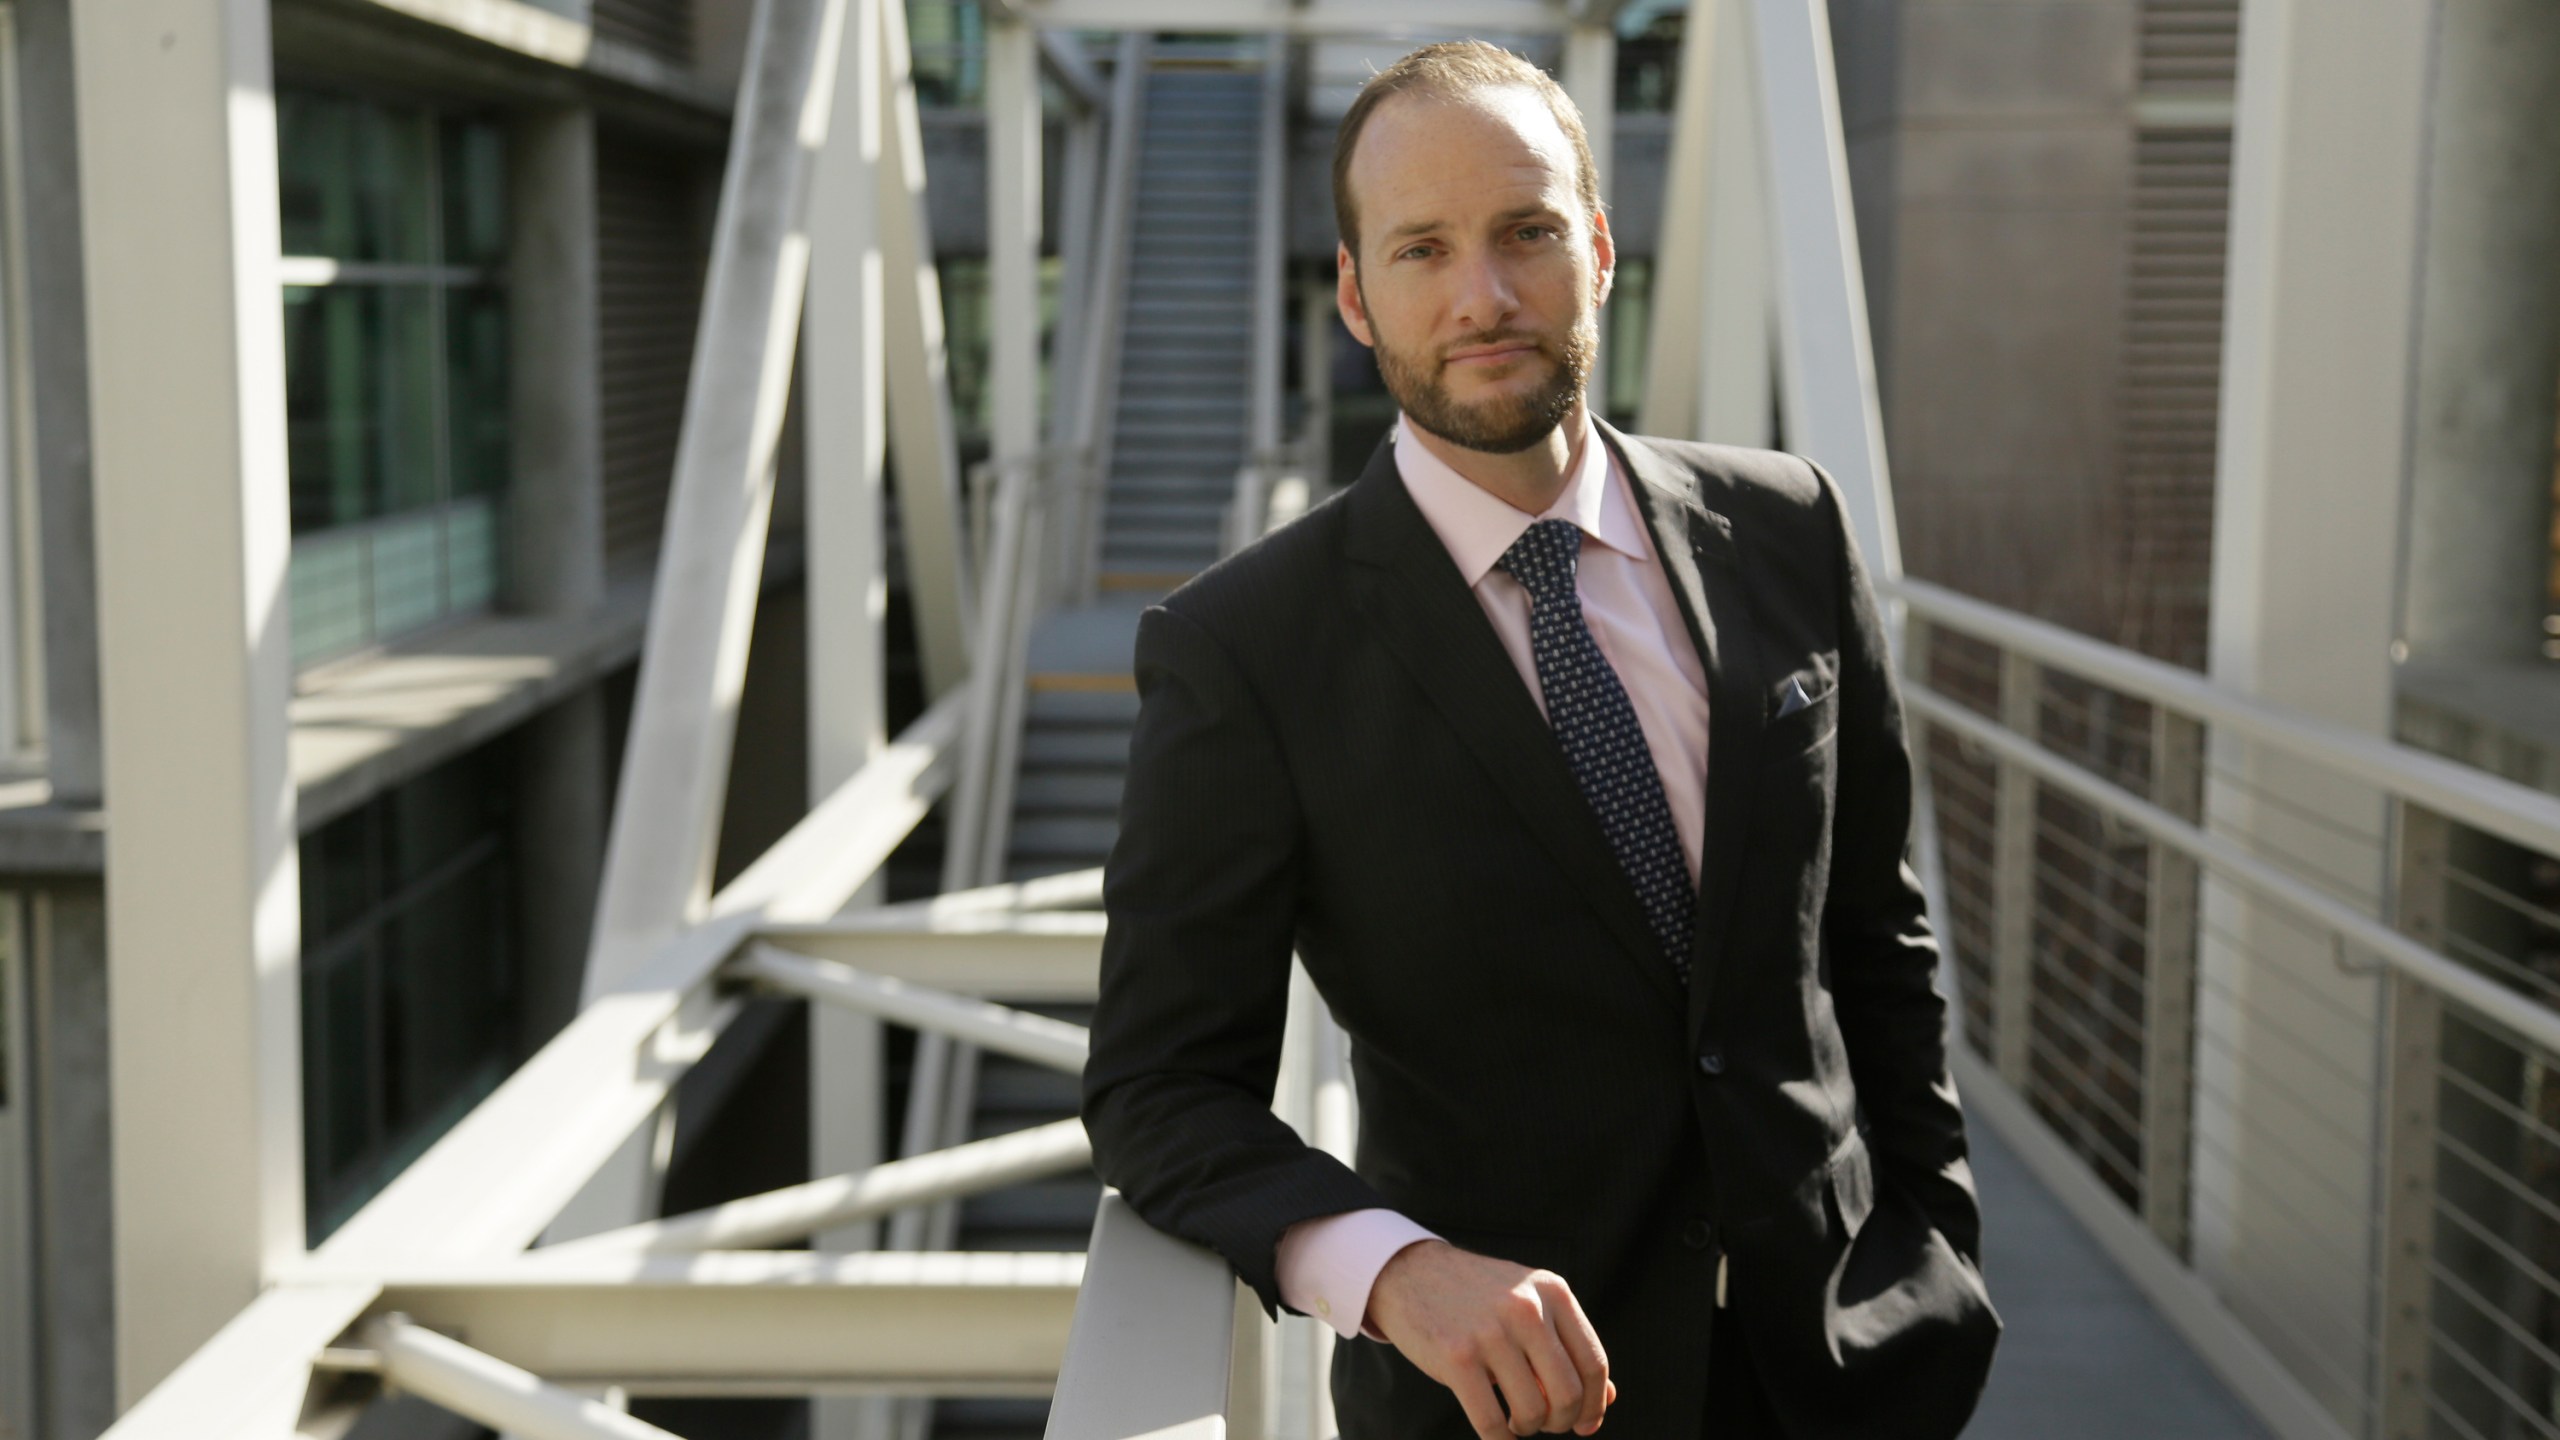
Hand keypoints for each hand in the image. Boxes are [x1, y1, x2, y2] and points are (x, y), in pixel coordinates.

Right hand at [1365, 1239, 1615, 1436]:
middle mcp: (1526, 1308)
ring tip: (1516, 1420)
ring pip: (1533, 1411)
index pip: (1593, 1363)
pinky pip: (1492, 1422)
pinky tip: (1499, 1435)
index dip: (1593, 1404)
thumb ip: (1565, 1346)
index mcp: (1552, 1292)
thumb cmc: (1477, 1299)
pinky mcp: (1456, 1356)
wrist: (1410, 1272)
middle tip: (1545, 1423)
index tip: (1585, 1424)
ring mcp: (1490, 1332)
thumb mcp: (1528, 1304)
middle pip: (1568, 1393)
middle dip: (1560, 1421)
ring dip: (1527, 1428)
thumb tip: (1606, 1400)